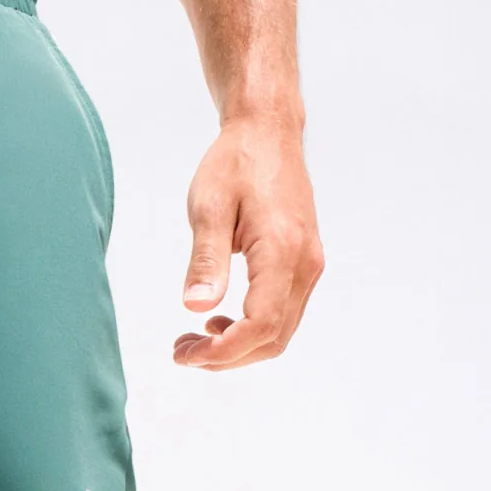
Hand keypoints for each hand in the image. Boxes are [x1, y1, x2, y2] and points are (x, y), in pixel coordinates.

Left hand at [175, 114, 323, 368]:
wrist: (267, 133)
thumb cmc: (236, 163)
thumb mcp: (208, 207)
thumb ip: (205, 259)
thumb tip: (195, 306)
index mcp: (283, 251)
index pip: (261, 324)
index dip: (223, 350)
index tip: (184, 353)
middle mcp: (305, 264)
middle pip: (273, 338)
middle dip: (226, 357)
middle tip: (182, 351)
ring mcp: (308, 266)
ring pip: (280, 332)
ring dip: (238, 348)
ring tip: (195, 339)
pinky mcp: (303, 264)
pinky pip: (283, 314)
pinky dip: (251, 330)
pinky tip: (218, 320)